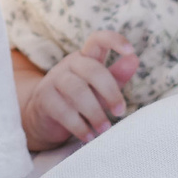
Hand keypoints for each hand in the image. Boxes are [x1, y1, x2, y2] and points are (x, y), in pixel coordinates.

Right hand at [22, 30, 138, 148]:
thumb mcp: (100, 89)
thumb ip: (116, 76)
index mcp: (85, 58)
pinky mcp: (44, 99)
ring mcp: (54, 80)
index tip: (130, 51)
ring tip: (105, 129)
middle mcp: (69, 65)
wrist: (42, 118)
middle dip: (110, 92)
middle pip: (92, 70)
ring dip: (95, 113)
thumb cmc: (78, 101)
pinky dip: (79, 126)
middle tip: (120, 112)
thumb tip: (134, 59)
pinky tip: (89, 137)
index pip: (97, 39)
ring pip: (77, 91)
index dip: (114, 40)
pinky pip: (63, 111)